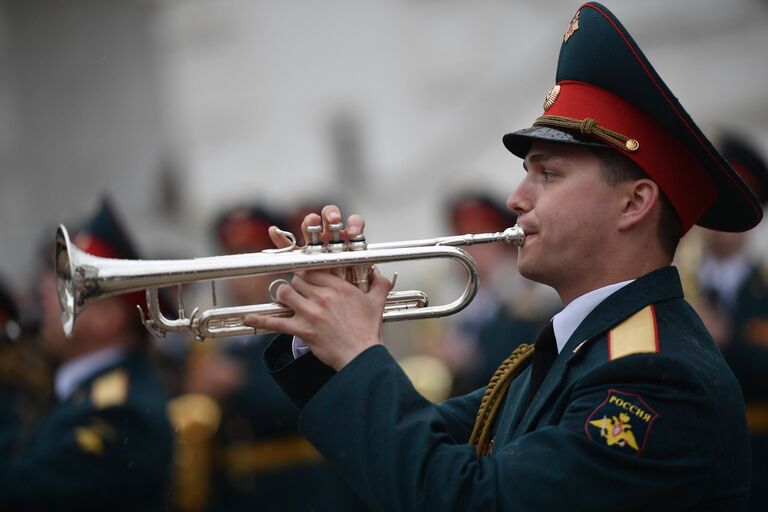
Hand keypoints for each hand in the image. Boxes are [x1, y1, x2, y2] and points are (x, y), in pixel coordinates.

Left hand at [244, 205, 393, 369]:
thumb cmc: (368, 330)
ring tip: (287, 300)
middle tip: (299, 291)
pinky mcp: (302, 330)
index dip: (308, 271)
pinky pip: (276, 322)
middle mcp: (322, 296)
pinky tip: (248, 317)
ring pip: (285, 293)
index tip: (306, 274)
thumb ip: (379, 283)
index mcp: (338, 286)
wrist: (361, 355)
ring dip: (283, 295)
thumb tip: (380, 274)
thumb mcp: (377, 302)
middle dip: (296, 284)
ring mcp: (310, 313)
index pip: (313, 268)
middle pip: (296, 279)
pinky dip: (261, 319)